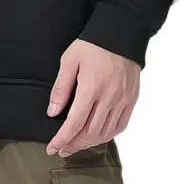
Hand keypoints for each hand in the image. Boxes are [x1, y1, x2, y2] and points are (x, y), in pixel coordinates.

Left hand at [44, 38, 139, 155]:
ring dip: (89, 143)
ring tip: (76, 144)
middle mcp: (109, 99)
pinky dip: (108, 136)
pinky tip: (97, 136)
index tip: (52, 148)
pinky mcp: (131, 100)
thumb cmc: (92, 45)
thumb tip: (52, 113)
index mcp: (91, 89)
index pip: (74, 123)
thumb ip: (61, 88)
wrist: (121, 33)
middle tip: (62, 149)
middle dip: (74, 145)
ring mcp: (122, 101)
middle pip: (90, 133)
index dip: (62, 139)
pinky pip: (120, 126)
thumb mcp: (69, 60)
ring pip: (105, 133)